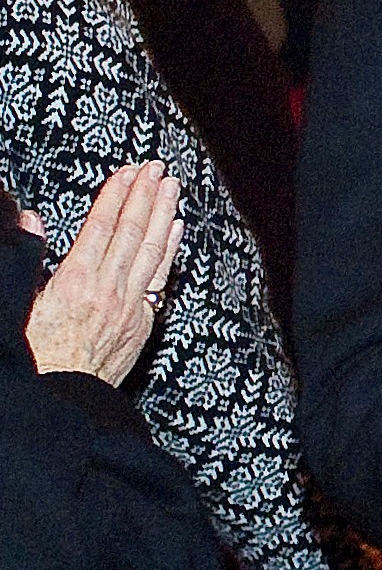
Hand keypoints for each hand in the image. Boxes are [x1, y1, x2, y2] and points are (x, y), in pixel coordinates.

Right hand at [25, 162, 181, 382]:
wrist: (58, 402)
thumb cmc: (33, 354)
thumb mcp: (18, 305)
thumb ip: (28, 259)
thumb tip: (33, 220)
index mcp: (75, 284)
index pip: (102, 228)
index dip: (117, 196)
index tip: (128, 172)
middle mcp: (109, 292)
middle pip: (133, 233)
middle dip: (145, 196)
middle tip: (156, 167)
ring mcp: (130, 308)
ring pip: (153, 252)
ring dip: (163, 215)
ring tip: (171, 187)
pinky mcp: (142, 324)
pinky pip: (160, 278)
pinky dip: (170, 249)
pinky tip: (175, 229)